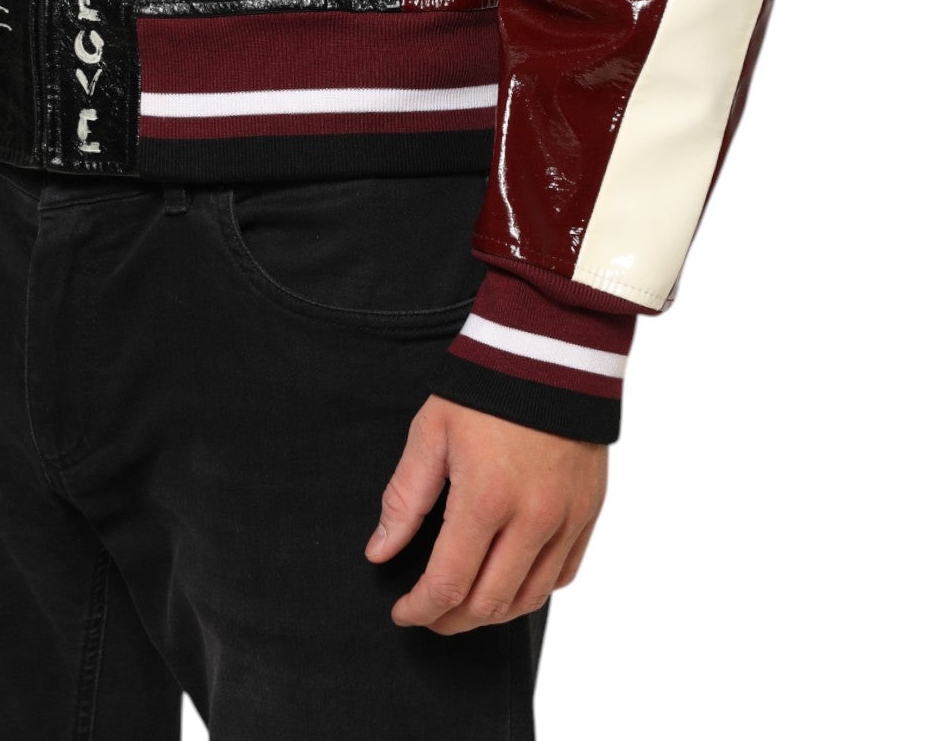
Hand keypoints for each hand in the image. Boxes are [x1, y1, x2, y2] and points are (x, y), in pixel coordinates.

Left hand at [366, 394, 606, 633]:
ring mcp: (567, 518)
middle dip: (451, 619)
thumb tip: (379, 552)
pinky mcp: (589, 510)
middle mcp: (533, 519)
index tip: (402, 612)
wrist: (550, 349)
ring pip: (529, 597)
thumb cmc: (484, 387)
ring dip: (492, 612)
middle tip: (428, 614)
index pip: (448, 584)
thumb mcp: (431, 432)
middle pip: (489, 603)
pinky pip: (563, 574)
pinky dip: (533, 589)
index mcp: (486, 499)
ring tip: (464, 605)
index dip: (420, 609)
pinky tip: (510, 580)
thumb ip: (405, 498)